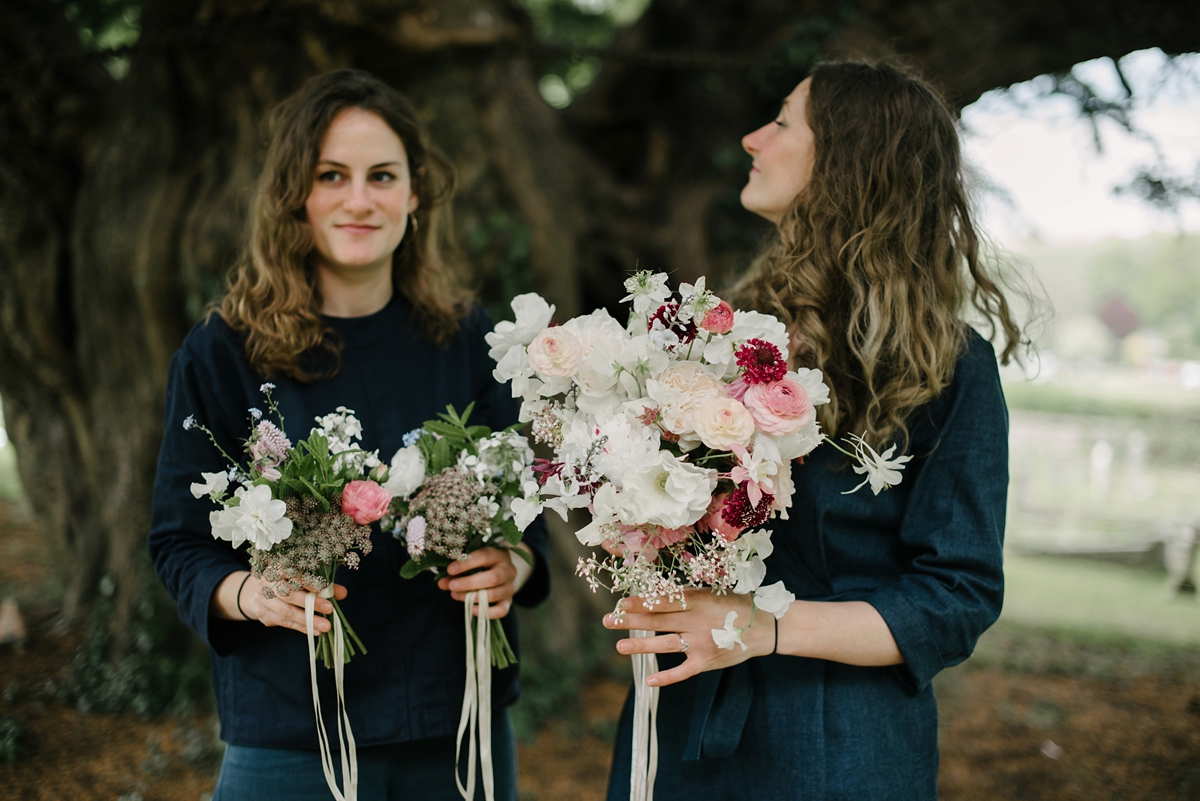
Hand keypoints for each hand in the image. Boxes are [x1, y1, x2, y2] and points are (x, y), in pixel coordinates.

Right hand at [212, 570, 346, 635]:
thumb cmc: (285, 581)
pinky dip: (300, 627)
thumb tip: (342, 593)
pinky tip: (314, 631)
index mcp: (277, 566)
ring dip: (306, 620)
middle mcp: (266, 582)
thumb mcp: (301, 577)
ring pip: (285, 612)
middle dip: (310, 603)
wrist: (254, 591)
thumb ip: (321, 583)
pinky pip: (283, 623)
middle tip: (329, 610)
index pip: (293, 573)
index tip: (325, 590)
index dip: (309, 582)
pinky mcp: (263, 614)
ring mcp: (262, 599)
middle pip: (288, 594)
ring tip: (325, 626)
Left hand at [437, 546, 525, 619]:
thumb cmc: (483, 564)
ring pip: (495, 594)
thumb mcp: (472, 562)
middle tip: (452, 585)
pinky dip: (488, 612)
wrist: (502, 571)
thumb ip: (457, 571)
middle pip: (493, 578)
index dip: (466, 564)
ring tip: (455, 595)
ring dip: (473, 597)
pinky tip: (473, 610)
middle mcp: (508, 570)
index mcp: (499, 554)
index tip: (450, 570)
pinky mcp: (509, 601)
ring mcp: (510, 586)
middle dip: (469, 583)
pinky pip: (502, 610)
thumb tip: (442, 583)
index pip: (485, 556)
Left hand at [603, 589, 775, 686]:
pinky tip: (648, 680)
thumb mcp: (709, 593)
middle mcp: (696, 622)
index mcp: (696, 601)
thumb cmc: (731, 605)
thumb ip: (683, 595)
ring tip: (619, 646)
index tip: (620, 603)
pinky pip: (683, 671)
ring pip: (665, 644)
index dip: (640, 602)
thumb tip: (653, 594)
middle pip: (658, 621)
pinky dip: (667, 677)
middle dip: (631, 621)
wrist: (762, 626)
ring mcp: (701, 643)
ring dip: (641, 645)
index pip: (662, 601)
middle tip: (608, 621)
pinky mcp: (706, 662)